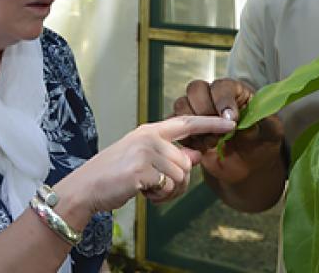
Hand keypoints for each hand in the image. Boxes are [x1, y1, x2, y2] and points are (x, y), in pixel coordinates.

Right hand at [55, 115, 234, 212]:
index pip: (187, 122)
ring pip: (181, 176)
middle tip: (156, 187)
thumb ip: (169, 155)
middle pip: (187, 162)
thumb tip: (195, 155)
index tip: (231, 122)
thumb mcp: (143, 159)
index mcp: (150, 131)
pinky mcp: (142, 169)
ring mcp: (145, 151)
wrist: (86, 188)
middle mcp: (149, 137)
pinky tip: (141, 192)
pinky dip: (158, 196)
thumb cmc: (114, 175)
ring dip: (168, 191)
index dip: (211, 123)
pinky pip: (169, 187)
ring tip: (146, 188)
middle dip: (177, 182)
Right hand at [172, 79, 284, 183]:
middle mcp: (213, 96)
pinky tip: (201, 148)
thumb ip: (263, 123)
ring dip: (193, 125)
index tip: (232, 120)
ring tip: (211, 142)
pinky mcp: (186, 129)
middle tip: (218, 133)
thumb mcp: (271, 133)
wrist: (249, 166)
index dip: (223, 101)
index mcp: (235, 91)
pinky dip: (185, 137)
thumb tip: (246, 120)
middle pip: (195, 89)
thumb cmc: (262, 144)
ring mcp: (197, 112)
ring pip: (181, 104)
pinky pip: (174, 126)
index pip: (222, 86)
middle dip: (204, 111)